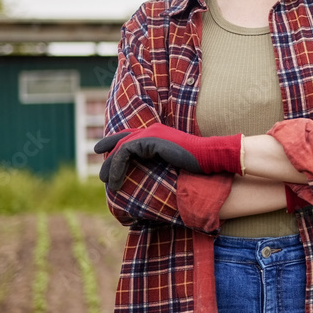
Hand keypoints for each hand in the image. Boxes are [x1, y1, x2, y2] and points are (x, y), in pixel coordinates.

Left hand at [94, 124, 242, 190]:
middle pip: (121, 139)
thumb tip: (153, 178)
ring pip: (121, 147)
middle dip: (108, 155)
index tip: (104, 155)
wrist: (209, 157)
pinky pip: (125, 152)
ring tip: (106, 182)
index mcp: (158, 134)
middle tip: (102, 175)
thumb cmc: (198, 165)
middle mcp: (152, 130)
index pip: (131, 136)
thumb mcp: (174, 164)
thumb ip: (161, 164)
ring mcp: (151, 133)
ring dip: (111, 166)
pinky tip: (115, 181)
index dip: (115, 144)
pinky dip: (117, 167)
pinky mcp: (150, 141)